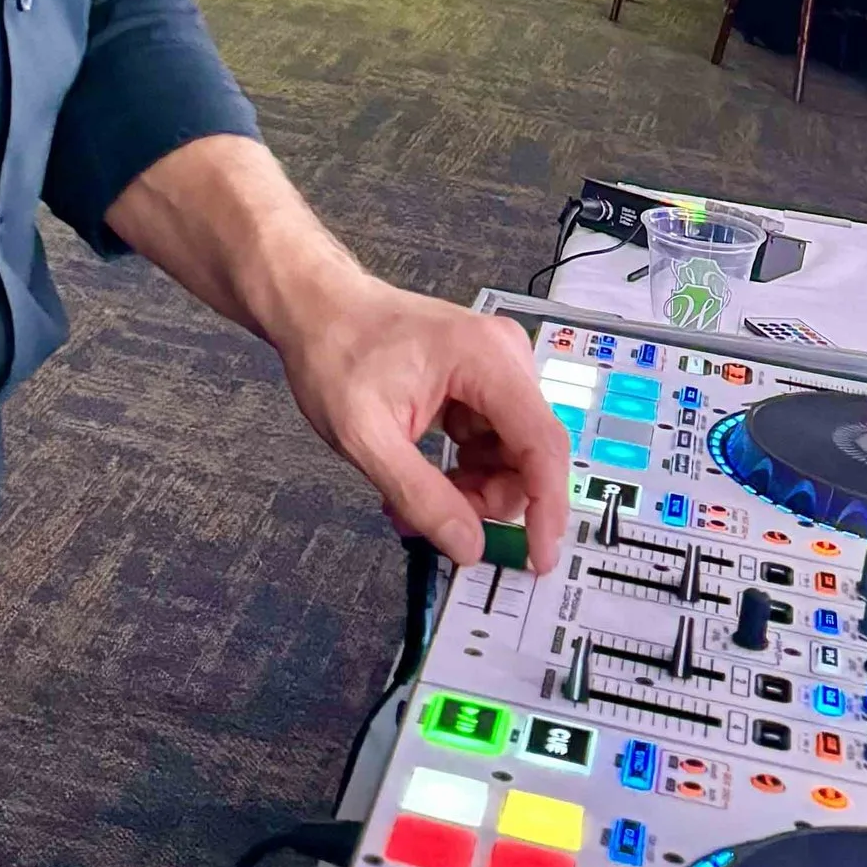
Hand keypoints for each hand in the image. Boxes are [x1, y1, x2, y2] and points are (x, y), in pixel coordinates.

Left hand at [262, 276, 569, 572]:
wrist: (319, 310)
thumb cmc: (335, 353)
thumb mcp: (365, 437)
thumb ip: (420, 495)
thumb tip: (468, 546)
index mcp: (486, 359)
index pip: (543, 445)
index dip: (546, 508)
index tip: (537, 556)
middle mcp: (505, 358)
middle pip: (529, 456)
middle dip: (488, 501)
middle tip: (434, 522)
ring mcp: (498, 369)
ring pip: (512, 457)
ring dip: (473, 490)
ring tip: (414, 498)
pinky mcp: (485, 383)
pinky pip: (494, 444)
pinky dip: (466, 471)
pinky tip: (425, 475)